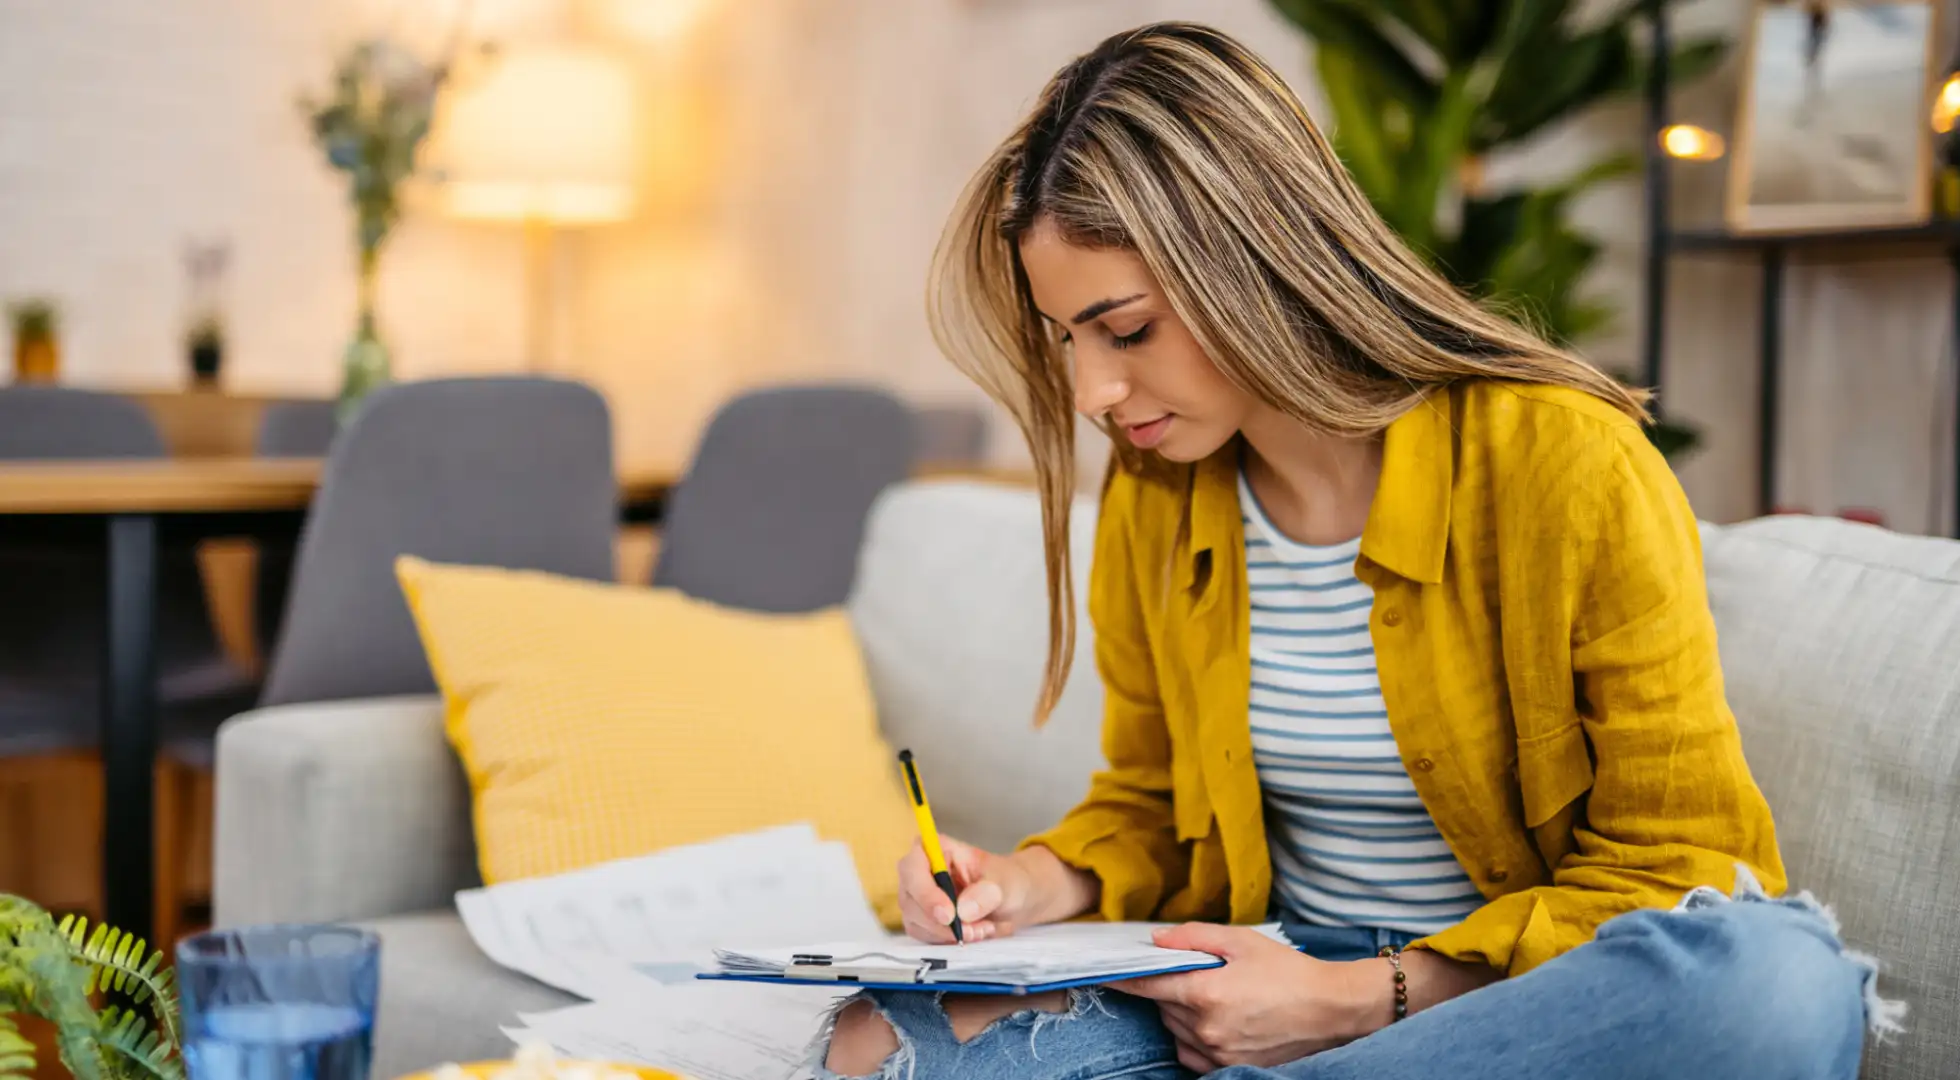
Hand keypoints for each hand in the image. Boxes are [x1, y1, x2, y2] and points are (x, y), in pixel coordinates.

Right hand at [896, 836, 1039, 942]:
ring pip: (916, 921)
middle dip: (942, 922)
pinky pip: (925, 936)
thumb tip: (963, 910)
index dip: (925, 892)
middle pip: (910, 898)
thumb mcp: (1004, 883)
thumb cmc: (1006, 881)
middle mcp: (921, 871)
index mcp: (937, 849)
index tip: (948, 915)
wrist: (1013, 899)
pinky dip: (948, 941)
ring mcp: (918, 897)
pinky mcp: (922, 920)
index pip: (913, 866)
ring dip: (948, 934)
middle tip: (973, 930)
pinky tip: (973, 934)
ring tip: (982, 930)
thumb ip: (985, 894)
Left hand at [1112, 924, 1384, 1072]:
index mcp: (1206, 993)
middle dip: (1169, 988)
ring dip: (1181, 1012)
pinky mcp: (1229, 1068)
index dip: (1123, 977)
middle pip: (1163, 1006)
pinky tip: (1215, 1021)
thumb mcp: (1241, 941)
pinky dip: (1192, 1037)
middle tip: (1194, 973)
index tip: (1102, 973)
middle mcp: (1206, 1028)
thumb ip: (1193, 937)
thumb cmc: (1288, 971)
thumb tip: (1156, 940)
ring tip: (1213, 995)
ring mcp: (1217, 1053)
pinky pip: (1192, 1053)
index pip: (1148, 985)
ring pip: (1176, 1029)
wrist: (1330, 1011)